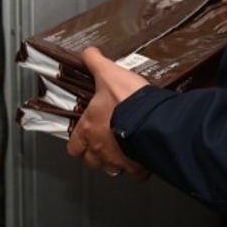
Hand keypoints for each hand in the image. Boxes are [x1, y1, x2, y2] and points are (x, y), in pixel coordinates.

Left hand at [66, 47, 150, 179]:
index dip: (78, 143)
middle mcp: (100, 148)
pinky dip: (139, 167)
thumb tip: (89, 53)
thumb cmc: (128, 100)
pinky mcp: (138, 165)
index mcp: (89, 129)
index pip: (73, 147)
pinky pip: (136, 173)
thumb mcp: (108, 73)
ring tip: (123, 149)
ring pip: (111, 169)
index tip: (83, 137)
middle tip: (104, 142)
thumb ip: (95, 62)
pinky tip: (142, 156)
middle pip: (91, 161)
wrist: (152, 117)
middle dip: (96, 154)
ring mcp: (118, 160)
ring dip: (115, 162)